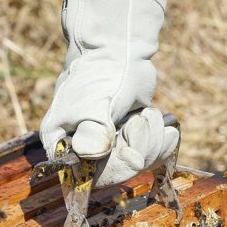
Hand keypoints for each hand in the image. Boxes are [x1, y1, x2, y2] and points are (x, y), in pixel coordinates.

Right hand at [39, 0, 178, 187]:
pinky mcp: (129, 138)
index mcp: (62, 143)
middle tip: (141, 122)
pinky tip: (164, 128)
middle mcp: (83, 149)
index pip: (84, 178)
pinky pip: (149, 155)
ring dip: (150, 142)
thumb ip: (93, 129)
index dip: (112, 170)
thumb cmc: (100, 72)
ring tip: (149, 115)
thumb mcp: (94, 102)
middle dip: (137, 151)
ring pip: (135, 164)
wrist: (119, 48)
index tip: (131, 155)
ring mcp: (108, 144)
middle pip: (114, 173)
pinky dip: (160, 143)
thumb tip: (90, 153)